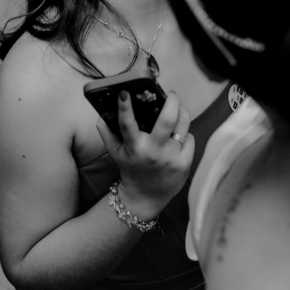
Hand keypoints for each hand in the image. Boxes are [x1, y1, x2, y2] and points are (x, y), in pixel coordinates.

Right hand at [95, 90, 193, 219]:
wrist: (145, 197)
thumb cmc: (131, 170)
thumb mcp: (115, 153)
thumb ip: (107, 133)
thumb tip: (100, 116)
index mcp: (134, 147)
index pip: (127, 124)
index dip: (124, 107)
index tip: (124, 92)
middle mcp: (153, 151)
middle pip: (167, 120)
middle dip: (172, 101)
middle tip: (171, 94)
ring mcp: (170, 157)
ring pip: (183, 125)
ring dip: (182, 113)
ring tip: (178, 109)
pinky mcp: (184, 163)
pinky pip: (190, 138)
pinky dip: (185, 134)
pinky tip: (179, 135)